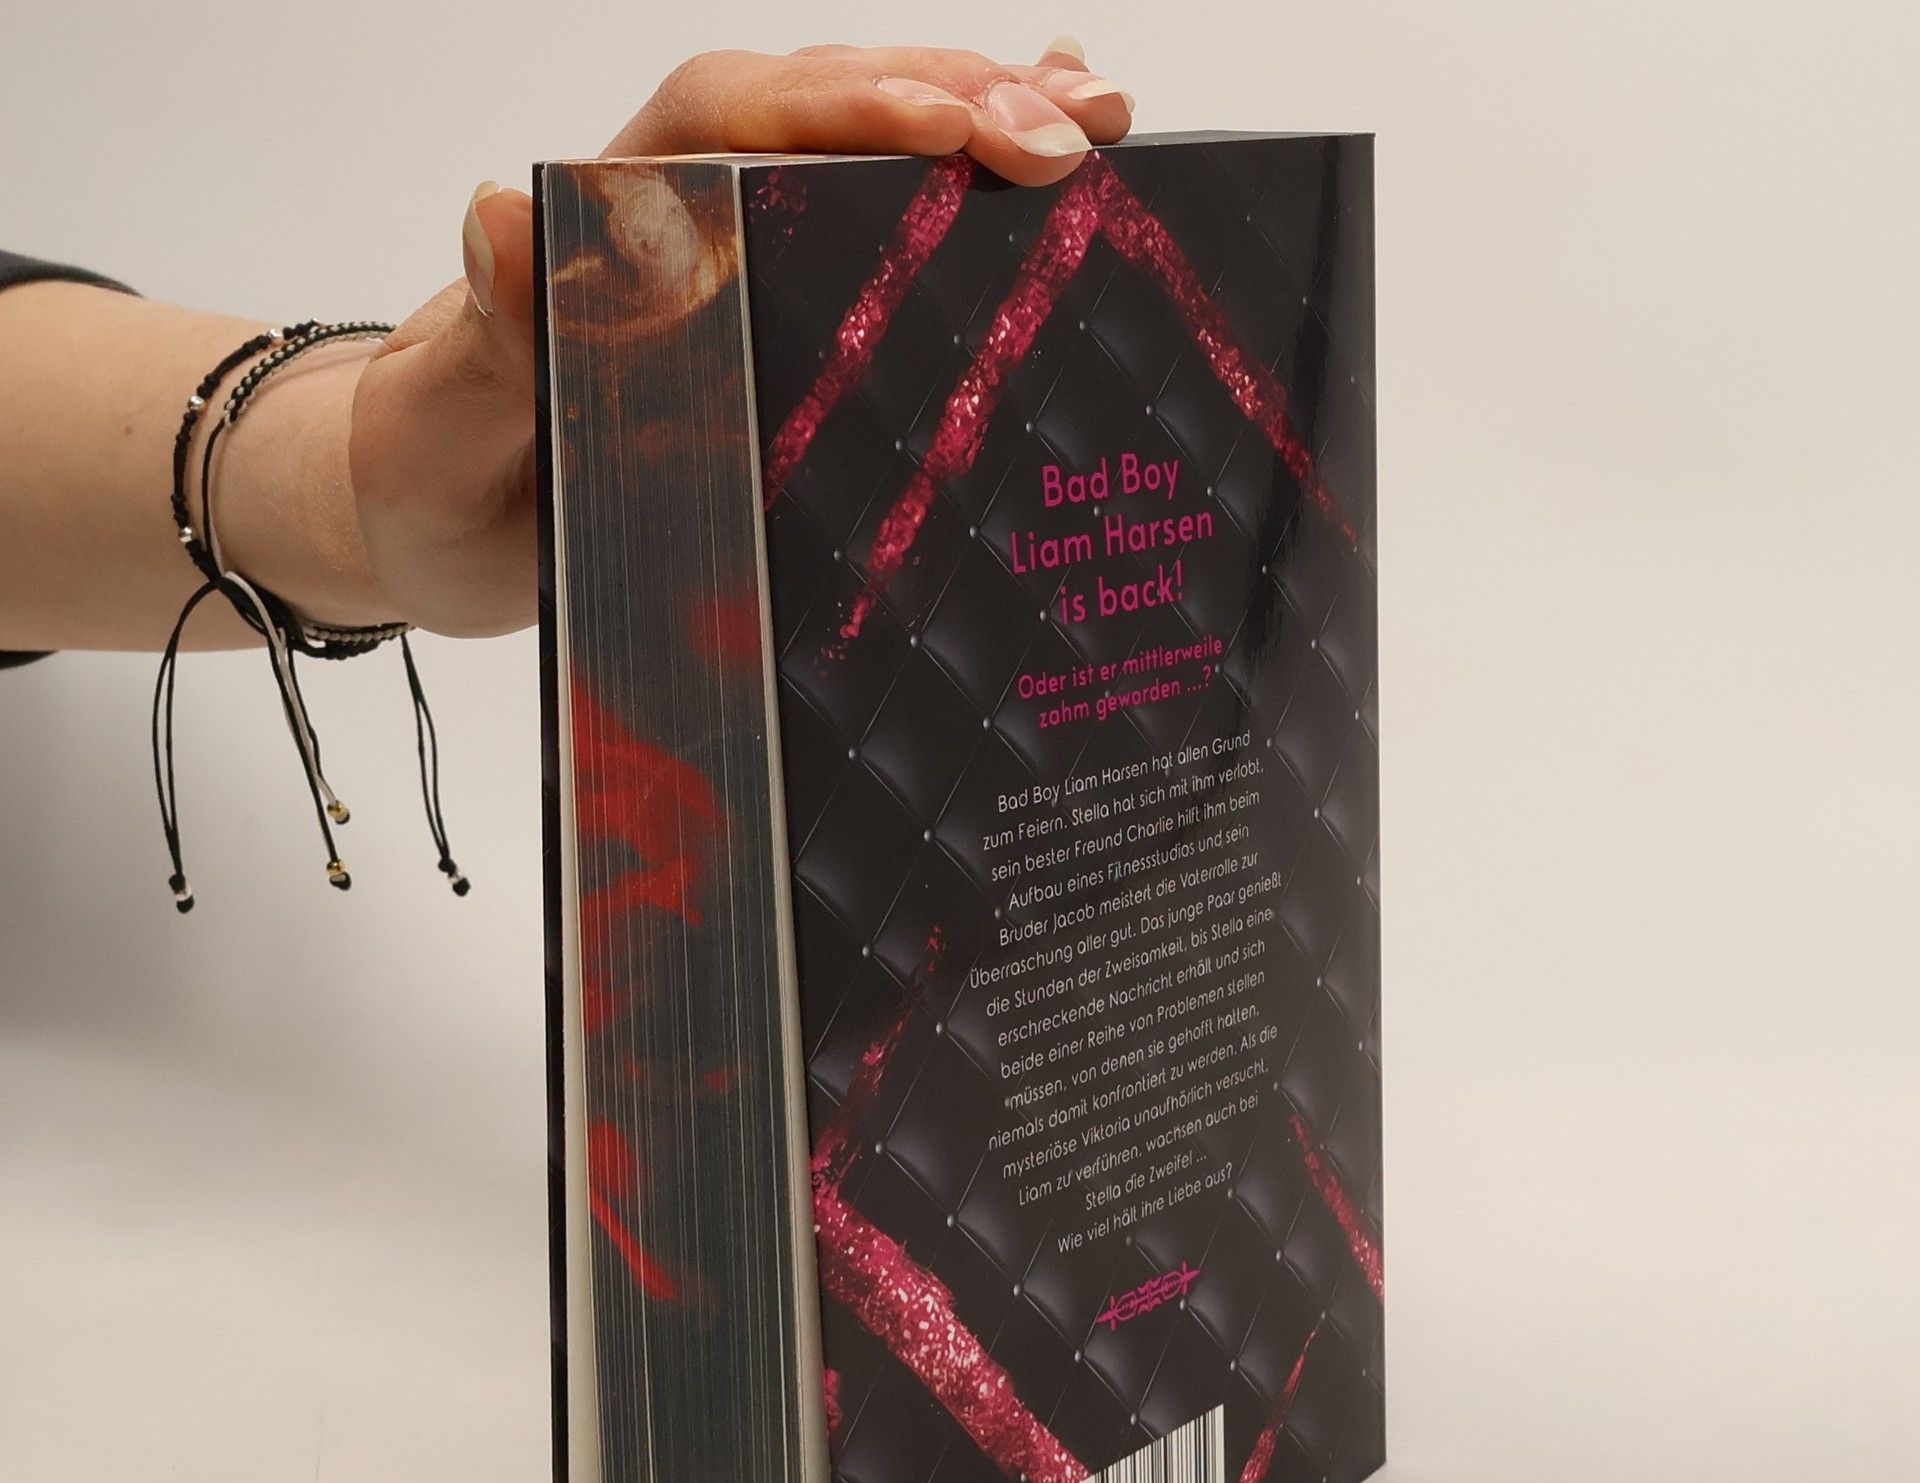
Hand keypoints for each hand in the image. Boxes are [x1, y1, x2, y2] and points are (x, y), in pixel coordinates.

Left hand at [347, 39, 1133, 637]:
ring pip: (864, 149)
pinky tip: (1041, 168)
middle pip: (827, 109)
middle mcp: (683, 213)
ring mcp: (732, 256)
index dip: (851, 110)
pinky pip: (867, 230)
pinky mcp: (766, 313)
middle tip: (1079, 131)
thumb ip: (488, 336)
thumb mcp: (446, 419)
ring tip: (1099, 117)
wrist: (420, 512)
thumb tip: (497, 207)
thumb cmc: (431, 465)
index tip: (956, 130)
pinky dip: (957, 193)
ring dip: (982, 120)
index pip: (737, 123)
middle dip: (959, 102)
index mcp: (611, 214)